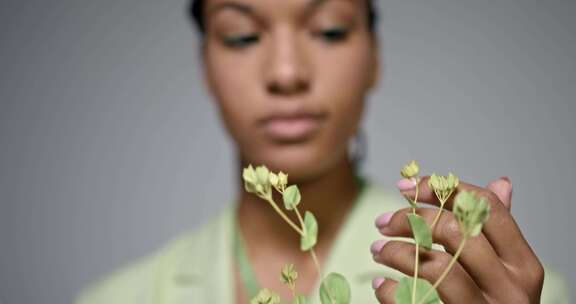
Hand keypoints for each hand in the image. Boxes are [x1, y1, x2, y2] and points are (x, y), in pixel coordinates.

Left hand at [371, 176, 543, 302]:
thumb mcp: (506, 271)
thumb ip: (497, 231)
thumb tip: (500, 184)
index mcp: (522, 265)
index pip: (485, 209)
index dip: (443, 189)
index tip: (407, 186)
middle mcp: (509, 289)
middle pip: (455, 231)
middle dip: (410, 219)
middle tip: (383, 222)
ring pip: (433, 265)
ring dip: (395, 252)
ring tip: (377, 250)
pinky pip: (414, 301)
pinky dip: (390, 290)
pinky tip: (382, 284)